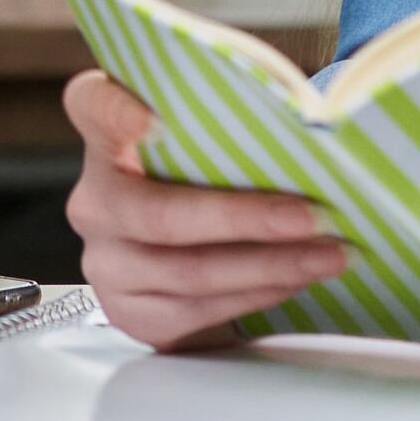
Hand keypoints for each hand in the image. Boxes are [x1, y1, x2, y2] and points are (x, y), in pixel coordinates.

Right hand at [61, 70, 354, 348]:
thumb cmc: (209, 175)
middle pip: (159, 214)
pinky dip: (256, 295)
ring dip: (269, 266)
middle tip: (310, 217)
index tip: (153, 119)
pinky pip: (198, 312)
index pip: (92, 107)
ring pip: (188, 273)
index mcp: (106, 136)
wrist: (188, 247)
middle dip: (243, 219)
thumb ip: (228, 122)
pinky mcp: (131, 313)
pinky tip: (294, 279)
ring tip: (327, 255)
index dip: (116, 112)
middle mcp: (94, 201)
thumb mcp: (208, 137)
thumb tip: (311, 130)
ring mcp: (106, 263)